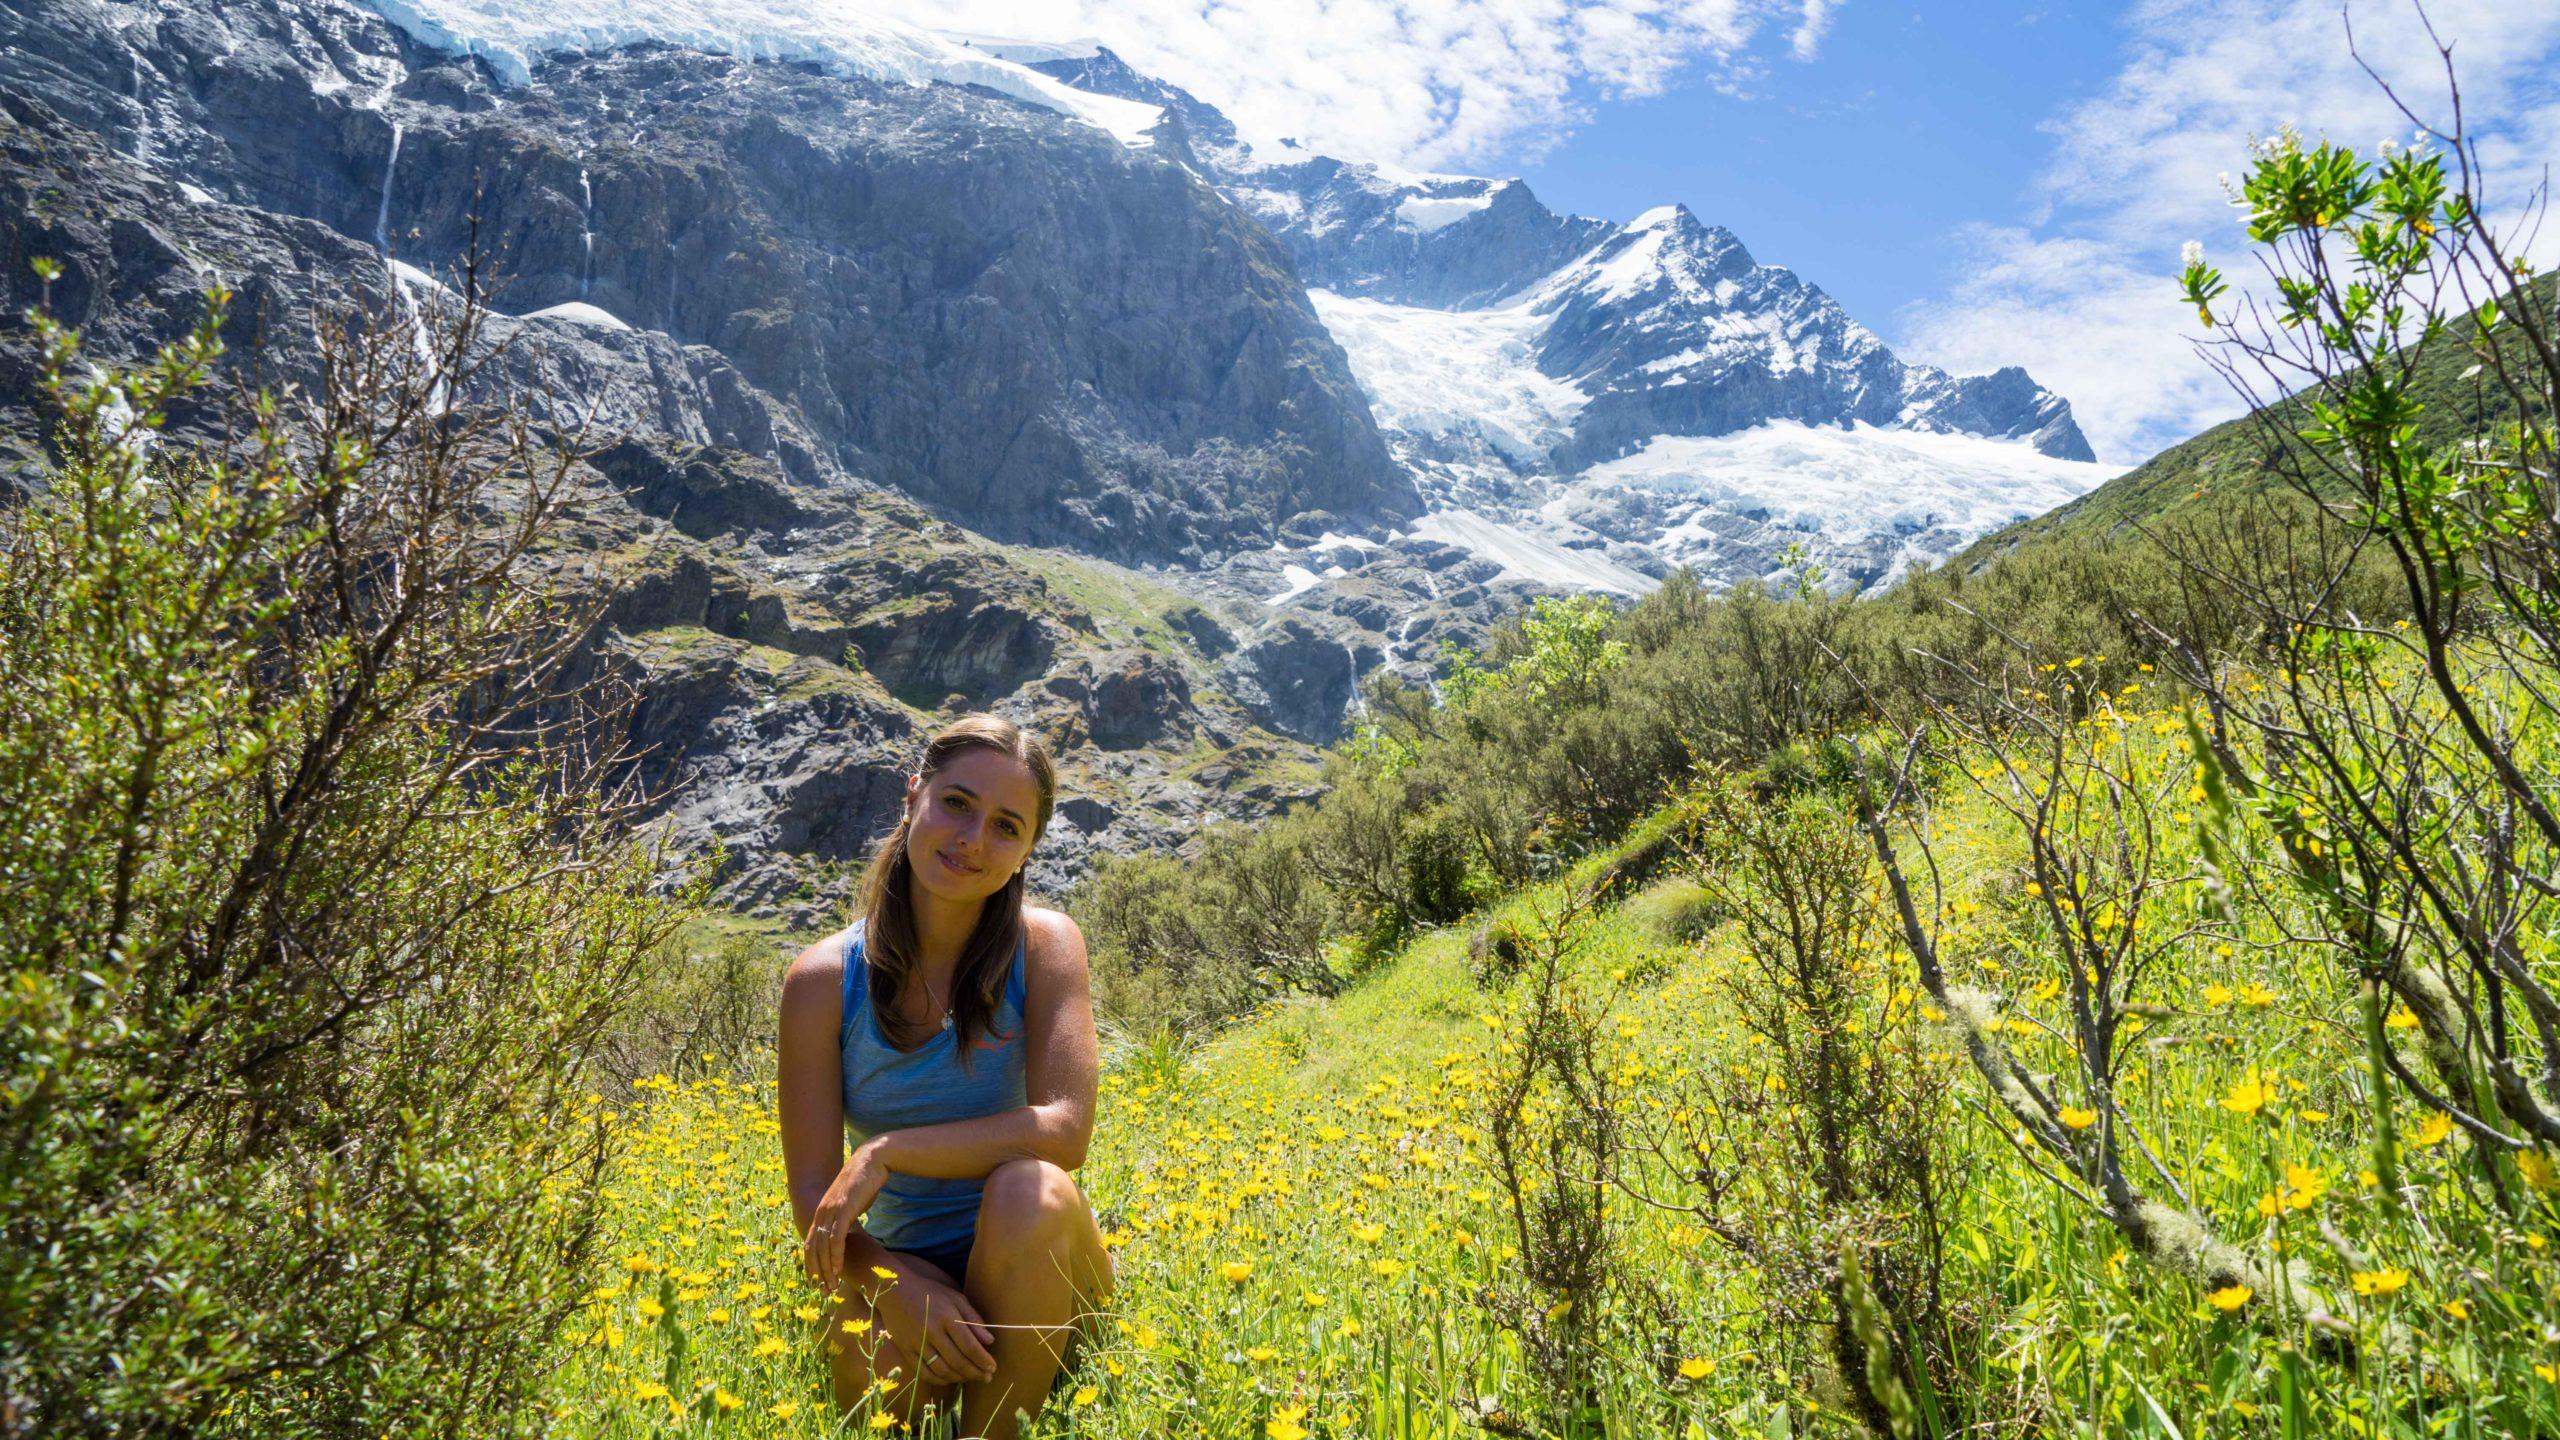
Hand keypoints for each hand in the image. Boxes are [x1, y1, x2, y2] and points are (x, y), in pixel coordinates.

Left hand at [803, 1145, 887, 1296]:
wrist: (872, 1160)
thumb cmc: (866, 1183)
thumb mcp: (852, 1204)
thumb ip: (847, 1218)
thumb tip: (849, 1232)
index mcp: (822, 1212)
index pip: (811, 1243)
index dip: (812, 1264)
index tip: (818, 1281)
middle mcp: (821, 1212)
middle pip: (812, 1248)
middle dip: (816, 1272)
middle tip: (823, 1290)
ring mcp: (831, 1211)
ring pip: (822, 1247)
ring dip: (825, 1269)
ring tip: (832, 1285)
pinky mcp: (843, 1210)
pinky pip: (835, 1239)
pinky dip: (835, 1256)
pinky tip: (838, 1269)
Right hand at [877, 1266, 997, 1385]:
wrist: (896, 1291)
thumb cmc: (930, 1293)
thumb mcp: (955, 1298)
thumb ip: (973, 1319)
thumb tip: (990, 1340)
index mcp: (947, 1317)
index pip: (969, 1345)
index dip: (983, 1360)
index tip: (993, 1367)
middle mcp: (932, 1332)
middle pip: (957, 1361)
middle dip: (975, 1372)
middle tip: (987, 1377)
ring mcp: (917, 1343)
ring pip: (942, 1370)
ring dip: (960, 1378)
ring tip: (972, 1378)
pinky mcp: (906, 1351)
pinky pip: (924, 1372)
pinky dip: (939, 1380)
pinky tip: (950, 1379)